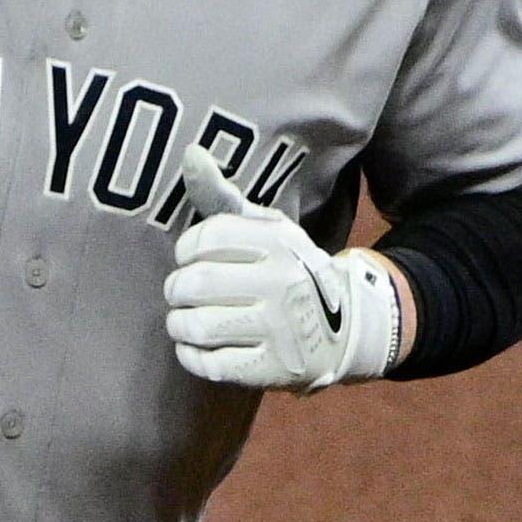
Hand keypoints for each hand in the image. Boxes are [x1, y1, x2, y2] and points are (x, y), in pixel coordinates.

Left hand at [163, 146, 399, 391]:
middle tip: (181, 293)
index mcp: (278, 242)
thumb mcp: (266, 228)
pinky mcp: (274, 369)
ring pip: (198, 326)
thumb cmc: (288, 270)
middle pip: (196, 283)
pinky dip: (192, 357)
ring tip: (185, 321)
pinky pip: (211, 365)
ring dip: (179, 325)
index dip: (186, 249)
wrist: (345, 329)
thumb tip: (190, 152)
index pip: (206, 237)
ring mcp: (280, 329)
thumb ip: (222, 195)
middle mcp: (282, 283)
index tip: (191, 258)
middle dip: (177, 289)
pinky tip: (196, 348)